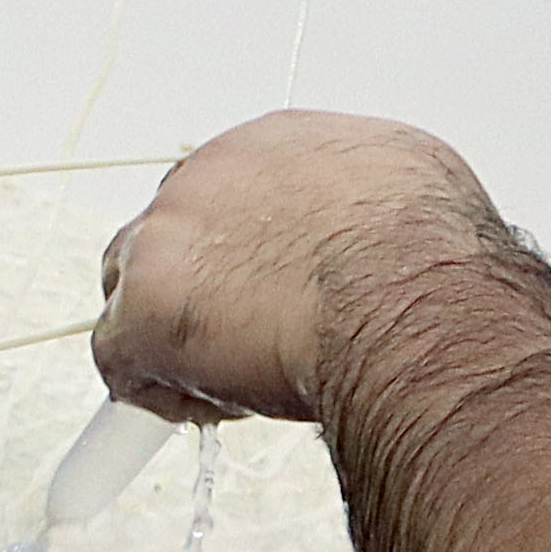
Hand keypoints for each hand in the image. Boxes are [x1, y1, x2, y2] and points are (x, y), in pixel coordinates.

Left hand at [93, 110, 512, 423]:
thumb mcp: (416, 189)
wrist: (411, 298)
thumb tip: (380, 232)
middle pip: (174, 235)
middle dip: (200, 287)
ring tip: (232, 378)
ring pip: (134, 290)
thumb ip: (369, 204)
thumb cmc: (430, 255)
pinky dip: (154, 389)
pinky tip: (207, 406)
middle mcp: (209, 177)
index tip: (264, 285)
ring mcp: (166, 240)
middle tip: (245, 339)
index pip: (230, 194)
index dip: (244, 252)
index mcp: (272, 145)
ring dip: (172, 335)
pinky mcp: (142, 309)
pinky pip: (120, 358)